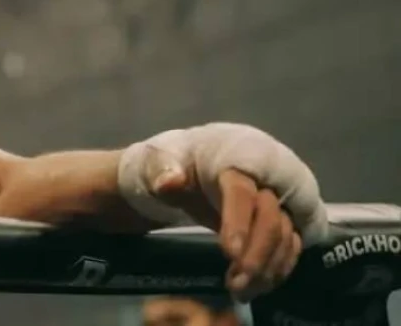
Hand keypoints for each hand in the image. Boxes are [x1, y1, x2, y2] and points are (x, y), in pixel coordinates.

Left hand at [121, 123, 328, 302]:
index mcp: (235, 158)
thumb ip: (160, 168)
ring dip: (268, 268)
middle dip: (256, 255)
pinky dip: (279, 266)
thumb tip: (169, 182)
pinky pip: (292, 243)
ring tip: (241, 291)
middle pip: (271, 218)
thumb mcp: (158, 159)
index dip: (239, 222)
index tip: (229, 253)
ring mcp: (279, 197)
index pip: (241, 192)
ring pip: (287, 235)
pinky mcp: (285, 215)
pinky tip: (260, 285)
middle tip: (236, 286)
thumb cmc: (176, 158)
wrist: (192, 160)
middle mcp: (265, 177)